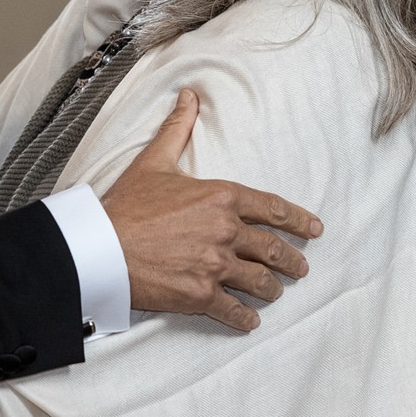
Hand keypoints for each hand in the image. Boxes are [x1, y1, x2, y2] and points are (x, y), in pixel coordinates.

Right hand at [102, 88, 323, 331]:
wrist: (100, 247)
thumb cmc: (126, 204)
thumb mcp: (155, 161)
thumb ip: (178, 129)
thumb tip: (189, 96)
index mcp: (222, 197)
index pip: (273, 209)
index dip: (299, 221)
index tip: (315, 230)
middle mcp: (227, 231)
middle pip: (273, 250)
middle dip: (292, 261)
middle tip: (301, 268)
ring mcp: (216, 266)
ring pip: (260, 282)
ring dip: (272, 289)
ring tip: (275, 293)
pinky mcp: (201, 295)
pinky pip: (234, 310)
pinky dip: (245, 318)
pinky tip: (250, 321)